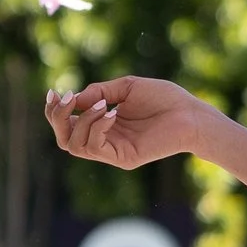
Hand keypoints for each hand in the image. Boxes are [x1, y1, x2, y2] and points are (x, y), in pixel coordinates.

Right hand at [45, 73, 206, 170]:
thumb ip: (98, 92)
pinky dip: (97, 127)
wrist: (192, 114)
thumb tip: (73, 99)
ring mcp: (114, 152)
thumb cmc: (164, 98)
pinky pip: (96, 147)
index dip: (55, 111)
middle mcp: (106, 141)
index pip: (69, 125)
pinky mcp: (124, 158)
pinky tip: (113, 113)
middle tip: (67, 98)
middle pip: (65, 139)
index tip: (54, 92)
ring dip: (82, 120)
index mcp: (104, 125)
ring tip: (103, 104)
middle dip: (59, 118)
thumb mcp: (126, 88)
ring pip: (76, 145)